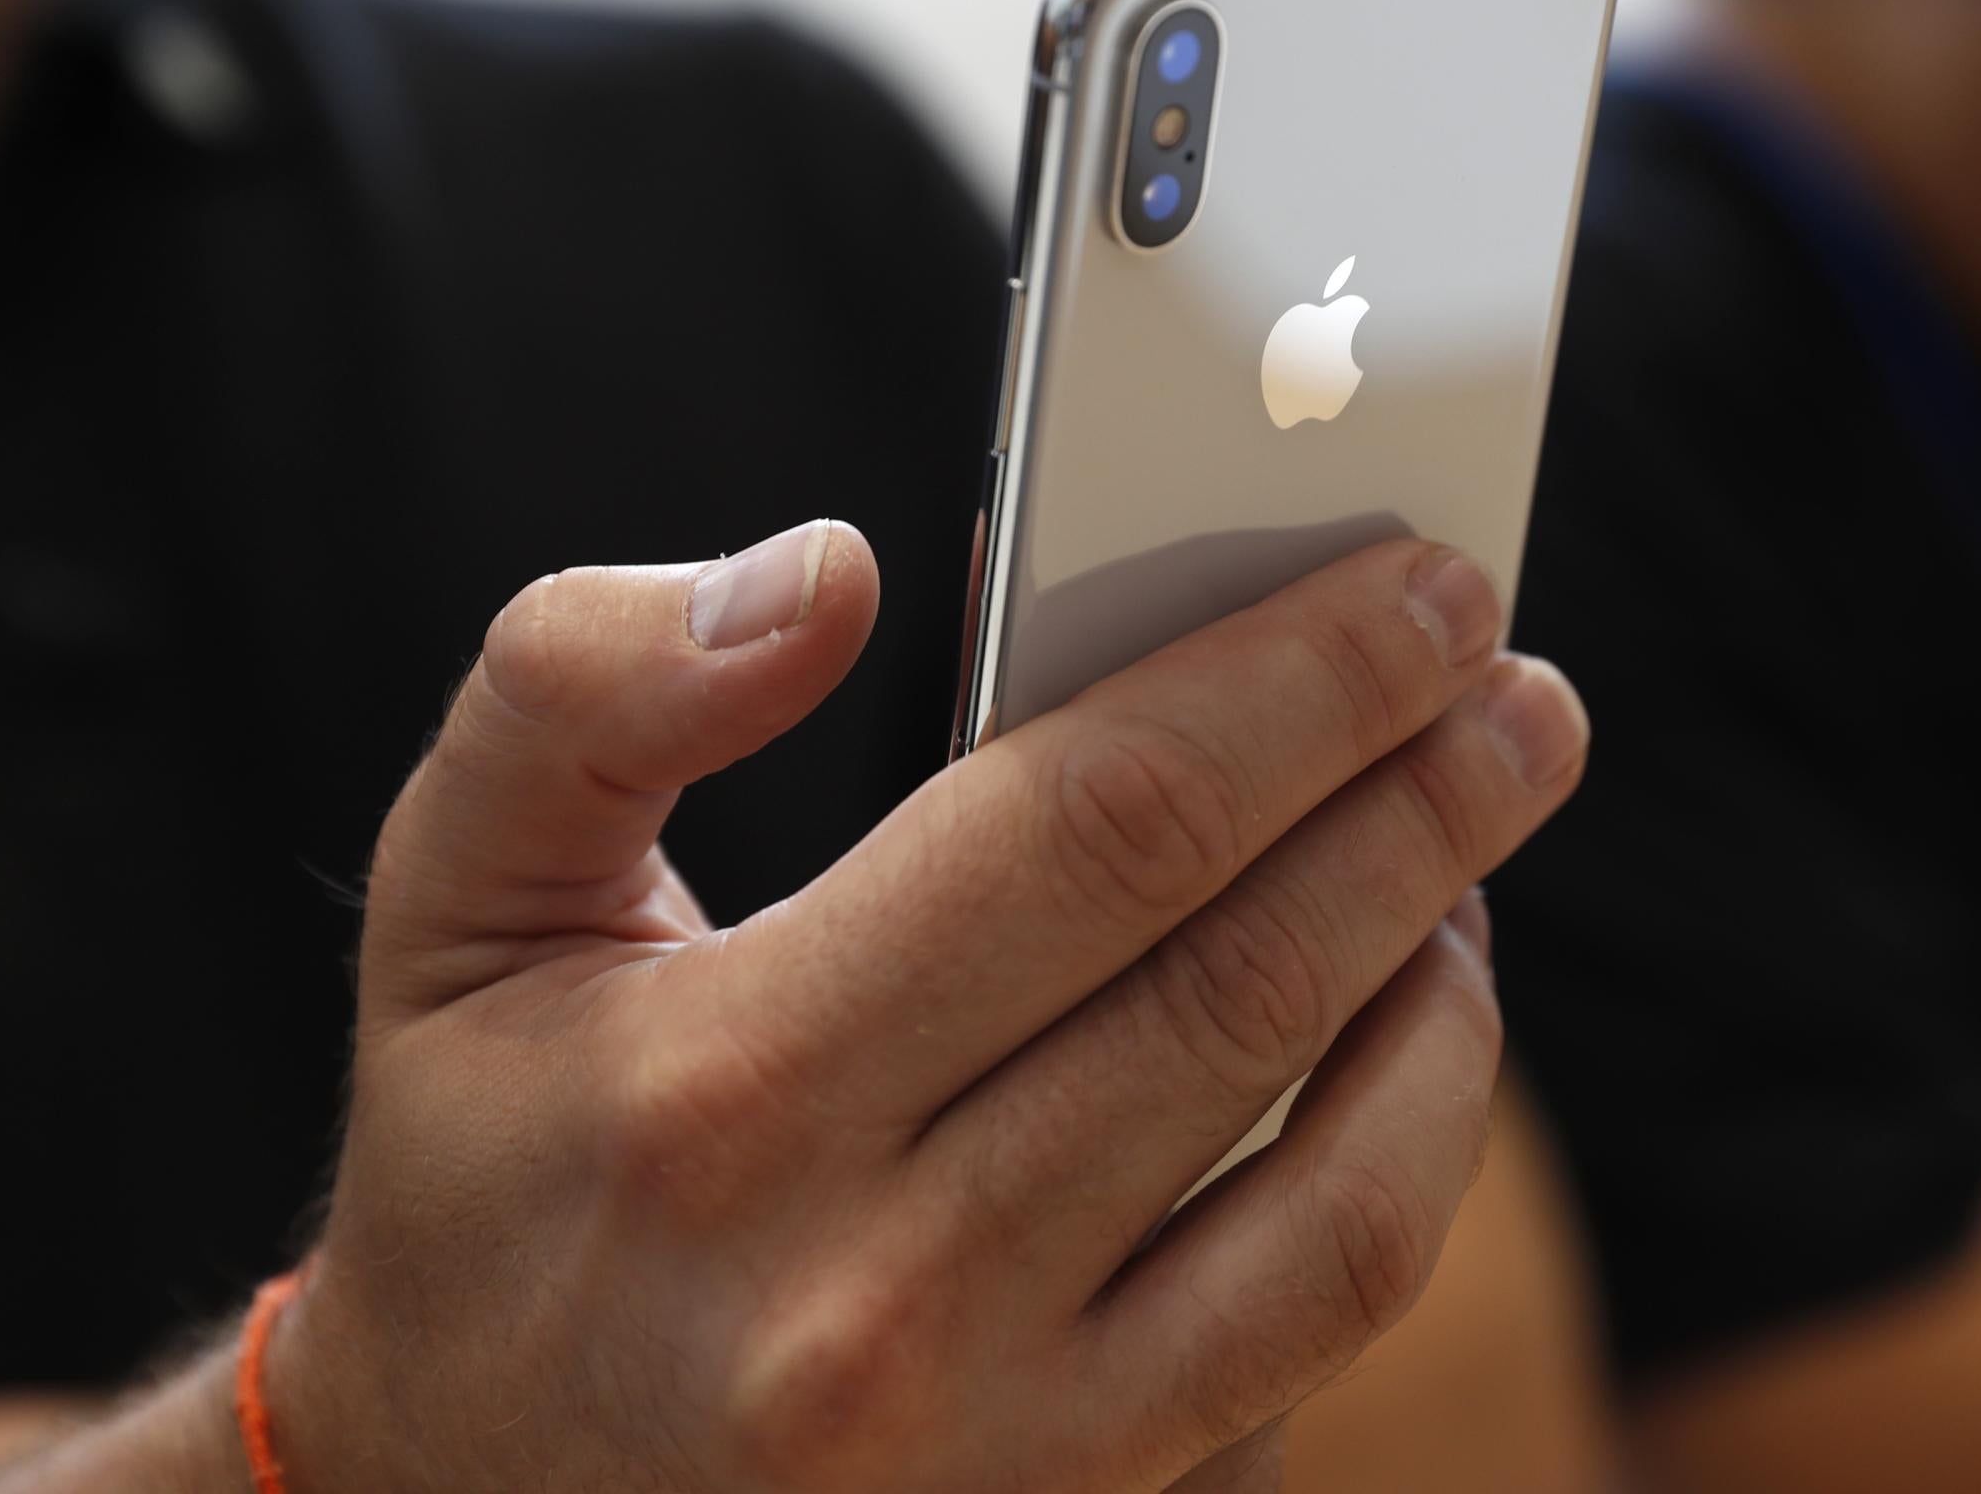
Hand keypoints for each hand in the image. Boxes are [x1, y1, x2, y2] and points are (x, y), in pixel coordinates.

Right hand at [268, 520, 1586, 1491]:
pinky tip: (1400, 1056)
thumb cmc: (484, 1186)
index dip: (1295, 684)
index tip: (1421, 592)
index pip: (1101, 826)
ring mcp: (1003, 1439)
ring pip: (1339, 1195)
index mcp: (735, 1090)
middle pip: (1248, 985)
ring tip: (1471, 870)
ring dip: (1449, 999)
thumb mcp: (457, 909)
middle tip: (1524, 697)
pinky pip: (1312, 1337)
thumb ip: (580, 693)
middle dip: (1427, 804)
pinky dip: (1401, 1170)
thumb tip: (828, 573)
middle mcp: (881, 1292)